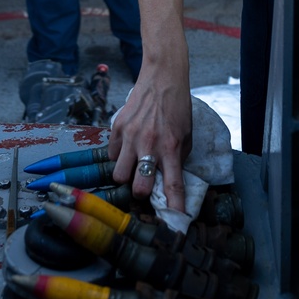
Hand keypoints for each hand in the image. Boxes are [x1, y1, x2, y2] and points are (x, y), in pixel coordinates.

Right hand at [109, 56, 191, 212]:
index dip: (174, 205)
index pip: (173, 184)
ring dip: (126, 176)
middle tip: (145, 186)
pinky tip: (127, 147)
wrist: (162, 77)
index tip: (176, 221)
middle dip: (141, 192)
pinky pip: (112, 154)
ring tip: (133, 166)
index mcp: (171, 147)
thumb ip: (177, 158)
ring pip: (118, 175)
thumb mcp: (186, 135)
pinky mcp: (117, 127)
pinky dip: (119, 156)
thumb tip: (169, 179)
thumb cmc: (177, 107)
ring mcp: (130, 136)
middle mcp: (149, 144)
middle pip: (138, 187)